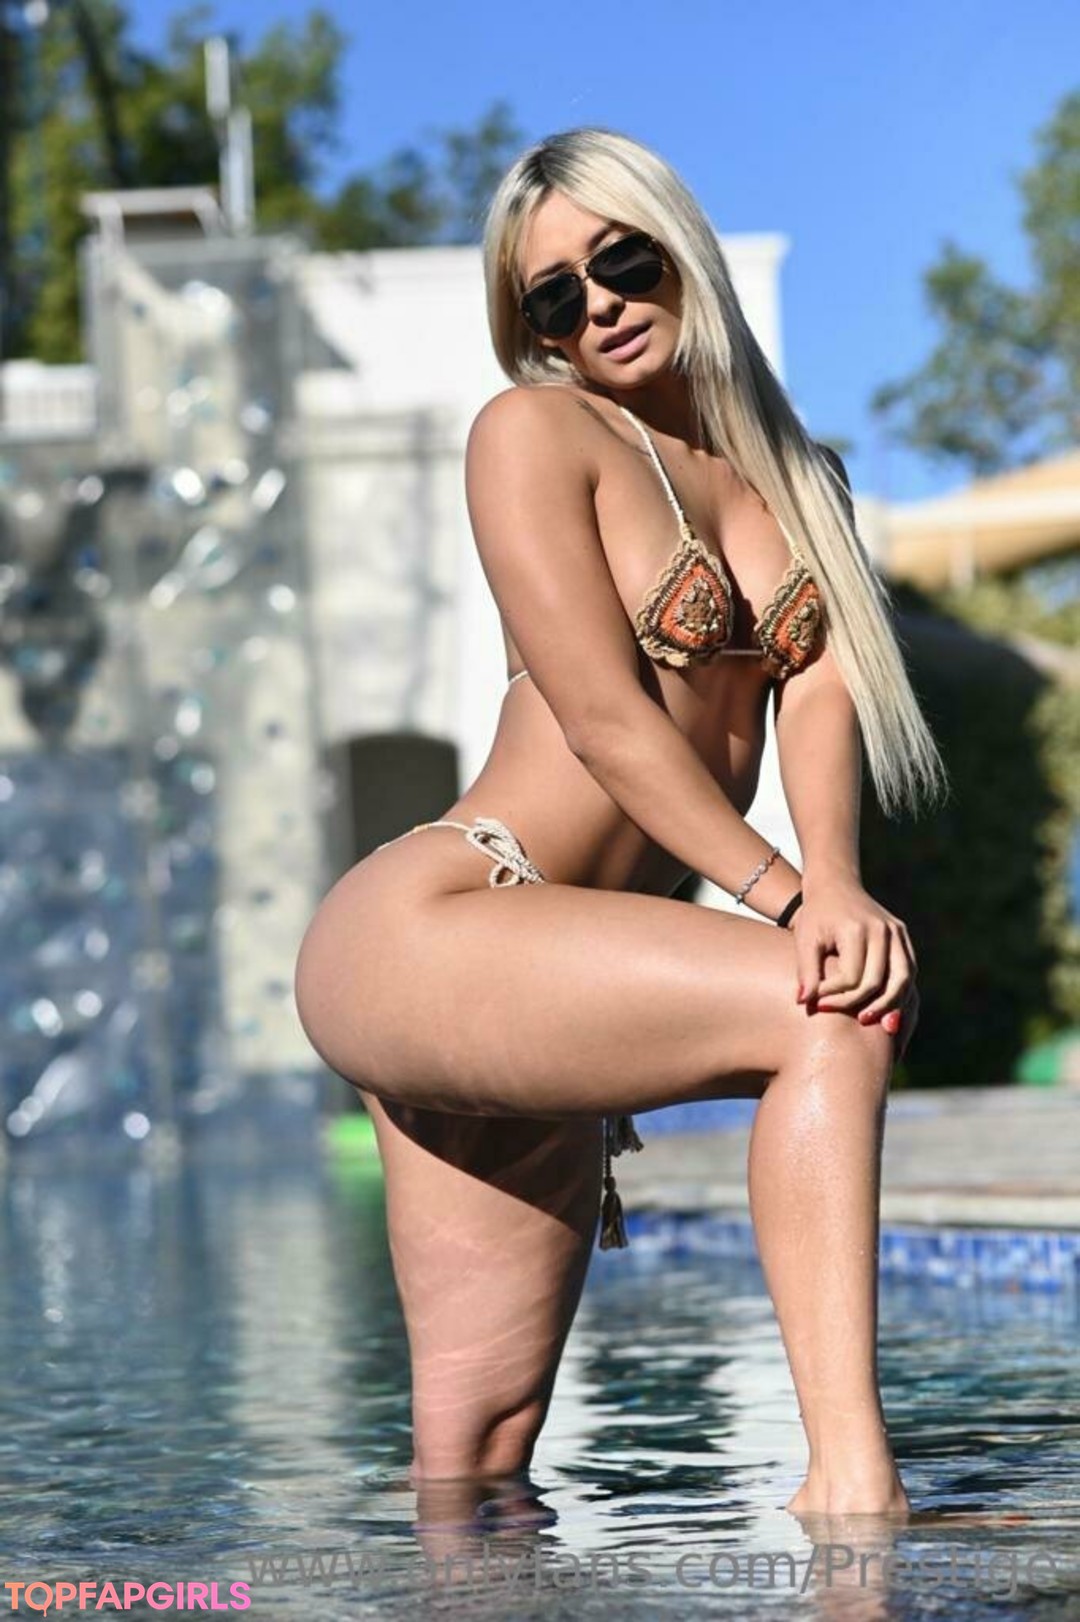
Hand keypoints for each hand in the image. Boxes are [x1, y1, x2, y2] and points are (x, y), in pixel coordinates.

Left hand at [790, 878, 918, 1052]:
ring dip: (893, 1005)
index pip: (853, 977)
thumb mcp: (805, 939)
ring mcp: (897, 932)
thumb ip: (806, 971)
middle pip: (882, 981)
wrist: (835, 886)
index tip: (817, 1004)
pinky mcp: (903, 937)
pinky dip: (903, 994)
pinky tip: (892, 1012)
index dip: (836, 996)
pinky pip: (909, 971)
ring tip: (880, 1026)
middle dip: (866, 1005)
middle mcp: (883, 930)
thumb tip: (805, 1003)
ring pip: (904, 978)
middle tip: (854, 1023)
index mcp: (857, 929)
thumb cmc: (816, 916)